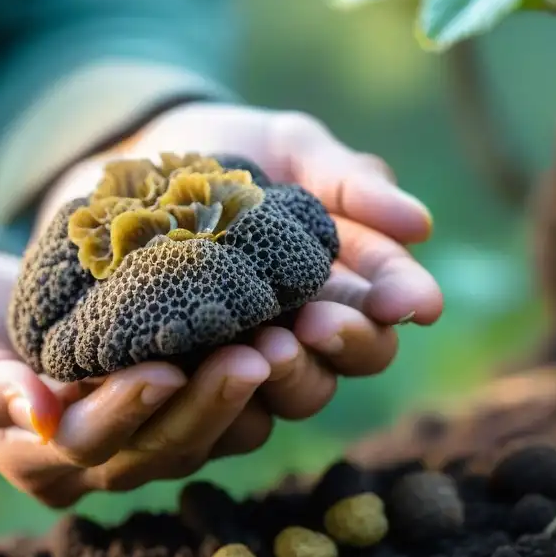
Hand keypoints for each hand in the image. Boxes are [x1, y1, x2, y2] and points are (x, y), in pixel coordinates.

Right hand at [0, 249, 280, 505]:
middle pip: (160, 449)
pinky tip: (276, 328)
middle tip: (256, 355)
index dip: (127, 409)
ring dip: (242, 395)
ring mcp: (134, 438)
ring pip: (199, 436)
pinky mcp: (164, 406)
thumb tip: (36, 414)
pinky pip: (212, 406)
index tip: (166, 367)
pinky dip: (245, 377)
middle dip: (208, 405)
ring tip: (281, 341)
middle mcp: (94, 462)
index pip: (88, 444)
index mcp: (36, 457)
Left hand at [36, 103, 443, 447]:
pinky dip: (226, 398)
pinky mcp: (199, 372)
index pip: (392, 299)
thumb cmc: (230, 154)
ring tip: (263, 346)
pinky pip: (225, 408)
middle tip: (316, 321)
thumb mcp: (289, 148)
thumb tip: (420, 225)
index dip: (406, 300)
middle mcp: (310, 323)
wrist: (135, 167)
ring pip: (298, 392)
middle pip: (354, 357)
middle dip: (347, 342)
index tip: (409, 303)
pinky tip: (206, 371)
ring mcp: (255, 352)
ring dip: (291, 375)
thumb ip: (349, 181)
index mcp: (345, 274)